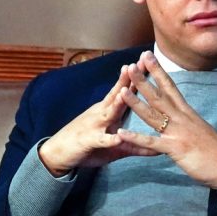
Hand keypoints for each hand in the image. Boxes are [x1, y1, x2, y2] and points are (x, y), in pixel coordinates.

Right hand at [38, 65, 159, 176]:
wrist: (58, 153)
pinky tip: (117, 137)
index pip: (125, 91)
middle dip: (128, 80)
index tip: (148, 62)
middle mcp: (102, 113)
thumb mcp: (115, 146)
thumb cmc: (89, 145)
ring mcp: (95, 125)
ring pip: (108, 112)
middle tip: (138, 65)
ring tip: (127, 94)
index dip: (136, 77)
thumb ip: (136, 145)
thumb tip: (157, 149)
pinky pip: (100, 139)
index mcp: (109, 111)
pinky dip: (109, 138)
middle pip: (118, 94)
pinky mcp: (88, 141)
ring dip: (117, 103)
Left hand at [117, 51, 216, 188]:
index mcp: (187, 112)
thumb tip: (180, 115)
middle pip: (159, 96)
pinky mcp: (175, 149)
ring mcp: (178, 133)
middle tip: (130, 66)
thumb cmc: (216, 150)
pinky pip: (151, 143)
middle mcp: (182, 118)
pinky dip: (136, 138)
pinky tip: (122, 132)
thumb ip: (187, 121)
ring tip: (121, 91)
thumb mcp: (200, 129)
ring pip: (153, 115)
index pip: (170, 87)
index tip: (147, 57)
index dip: (158, 71)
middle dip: (144, 81)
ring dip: (136, 103)